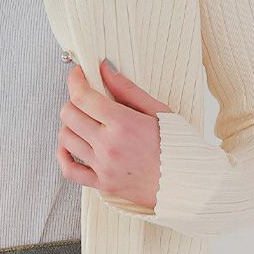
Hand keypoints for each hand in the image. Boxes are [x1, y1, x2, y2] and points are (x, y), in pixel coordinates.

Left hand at [56, 59, 172, 208]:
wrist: (190, 184)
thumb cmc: (178, 147)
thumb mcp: (158, 110)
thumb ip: (127, 89)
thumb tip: (104, 68)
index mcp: (123, 124)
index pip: (82, 96)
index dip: (75, 80)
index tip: (78, 73)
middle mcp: (109, 146)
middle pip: (69, 114)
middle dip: (74, 100)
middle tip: (86, 97)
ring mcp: (104, 167)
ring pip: (65, 138)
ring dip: (70, 124)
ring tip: (85, 120)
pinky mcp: (102, 185)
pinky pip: (68, 170)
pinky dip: (63, 155)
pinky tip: (71, 145)